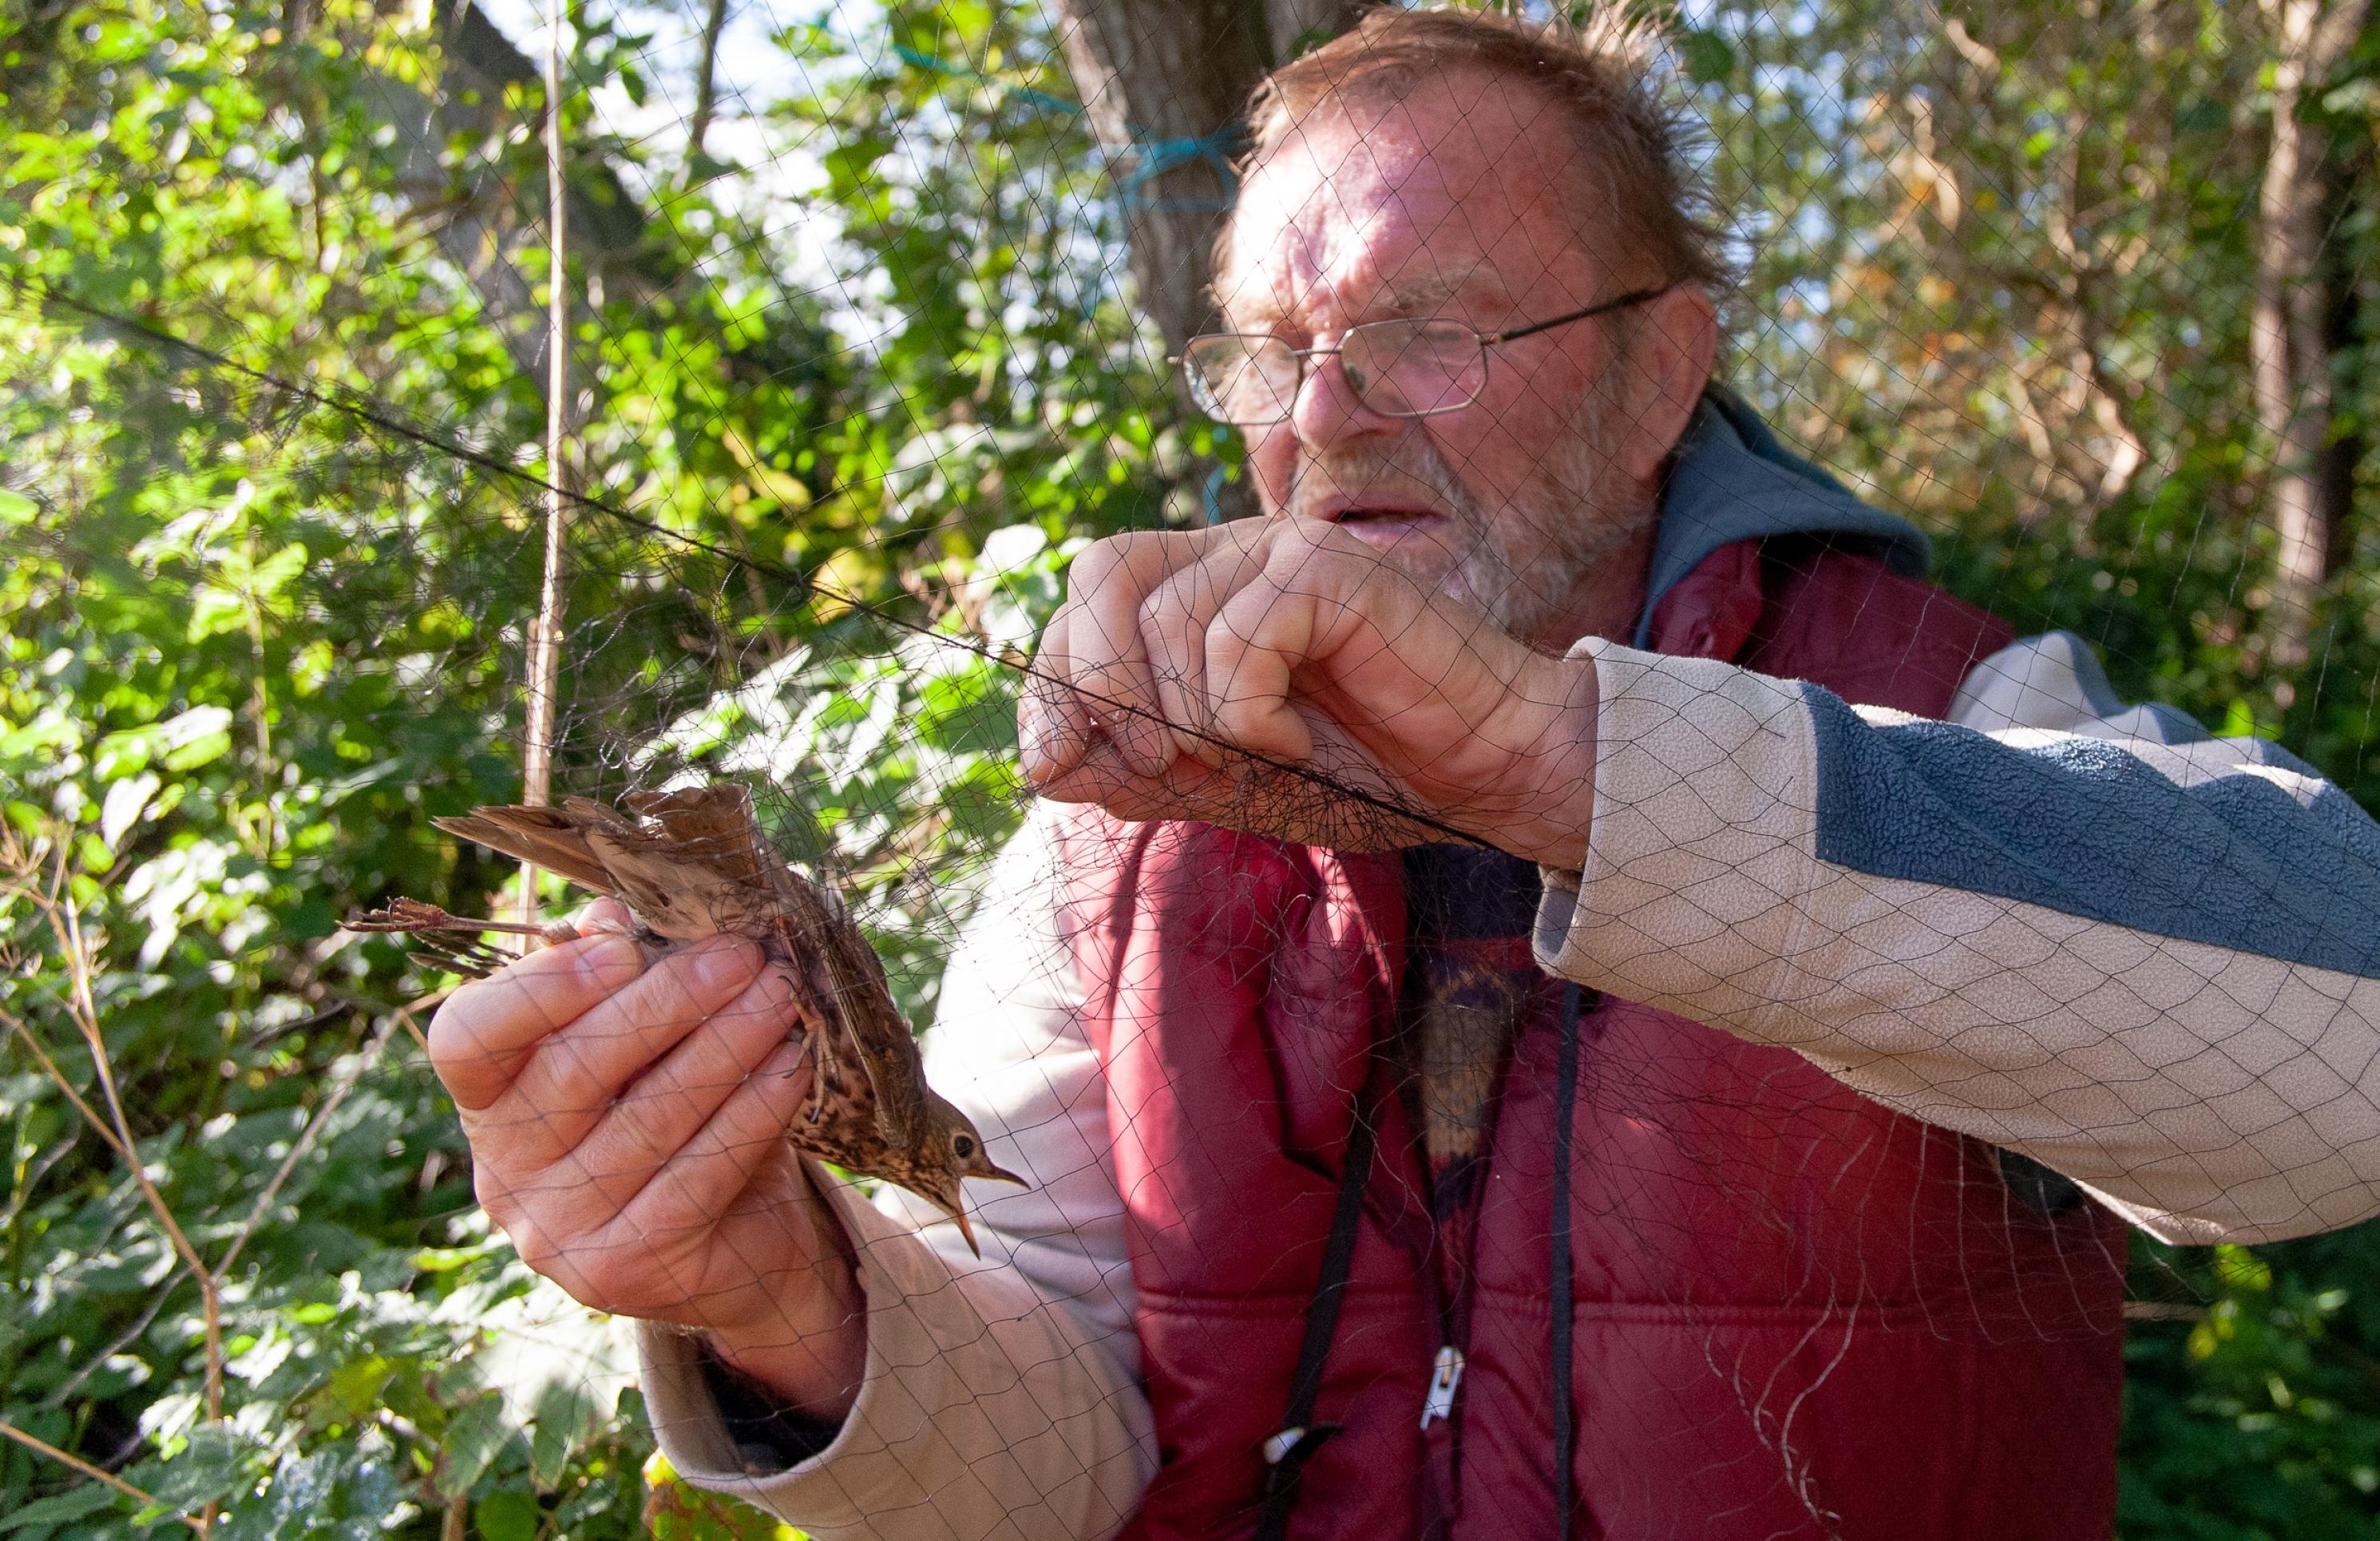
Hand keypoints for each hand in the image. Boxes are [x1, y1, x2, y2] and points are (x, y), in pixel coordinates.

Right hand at [427, 900, 863, 1418]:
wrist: (736, 1243)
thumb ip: (618, 978)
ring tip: (781, 998)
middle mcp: (504, 1172)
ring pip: (647, 1117)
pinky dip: (752, 1112)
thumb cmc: (679, 1112)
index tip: (623, 944)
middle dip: (670, 1000)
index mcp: (487, 1100)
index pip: (467, 1038)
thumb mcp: (644, 1042)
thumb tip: (608, 914)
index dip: (538, 988)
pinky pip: (697, 1174)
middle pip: (575, 1067)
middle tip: (744, 955)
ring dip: (726, 1045)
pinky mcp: (623, 1272)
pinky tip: (791, 1068)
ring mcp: (557, 1232)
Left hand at [1020, 516, 1598, 866]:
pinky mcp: (1331, 569)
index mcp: (1197, 592)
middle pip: (1100, 571)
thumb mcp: (1224, 783)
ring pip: (1166, 619)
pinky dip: (1250, 712)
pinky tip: (1297, 735)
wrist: (1484, 776)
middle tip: (1162, 763)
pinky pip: (1238, 636)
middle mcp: (1232, 555)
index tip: (1055, 766)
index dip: (1048, 686)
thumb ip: (1134, 769)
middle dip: (1100, 686)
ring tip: (1255, 754)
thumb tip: (1039, 764)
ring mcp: (1283, 551)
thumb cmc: (1363, 772)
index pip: (1079, 606)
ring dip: (1192, 718)